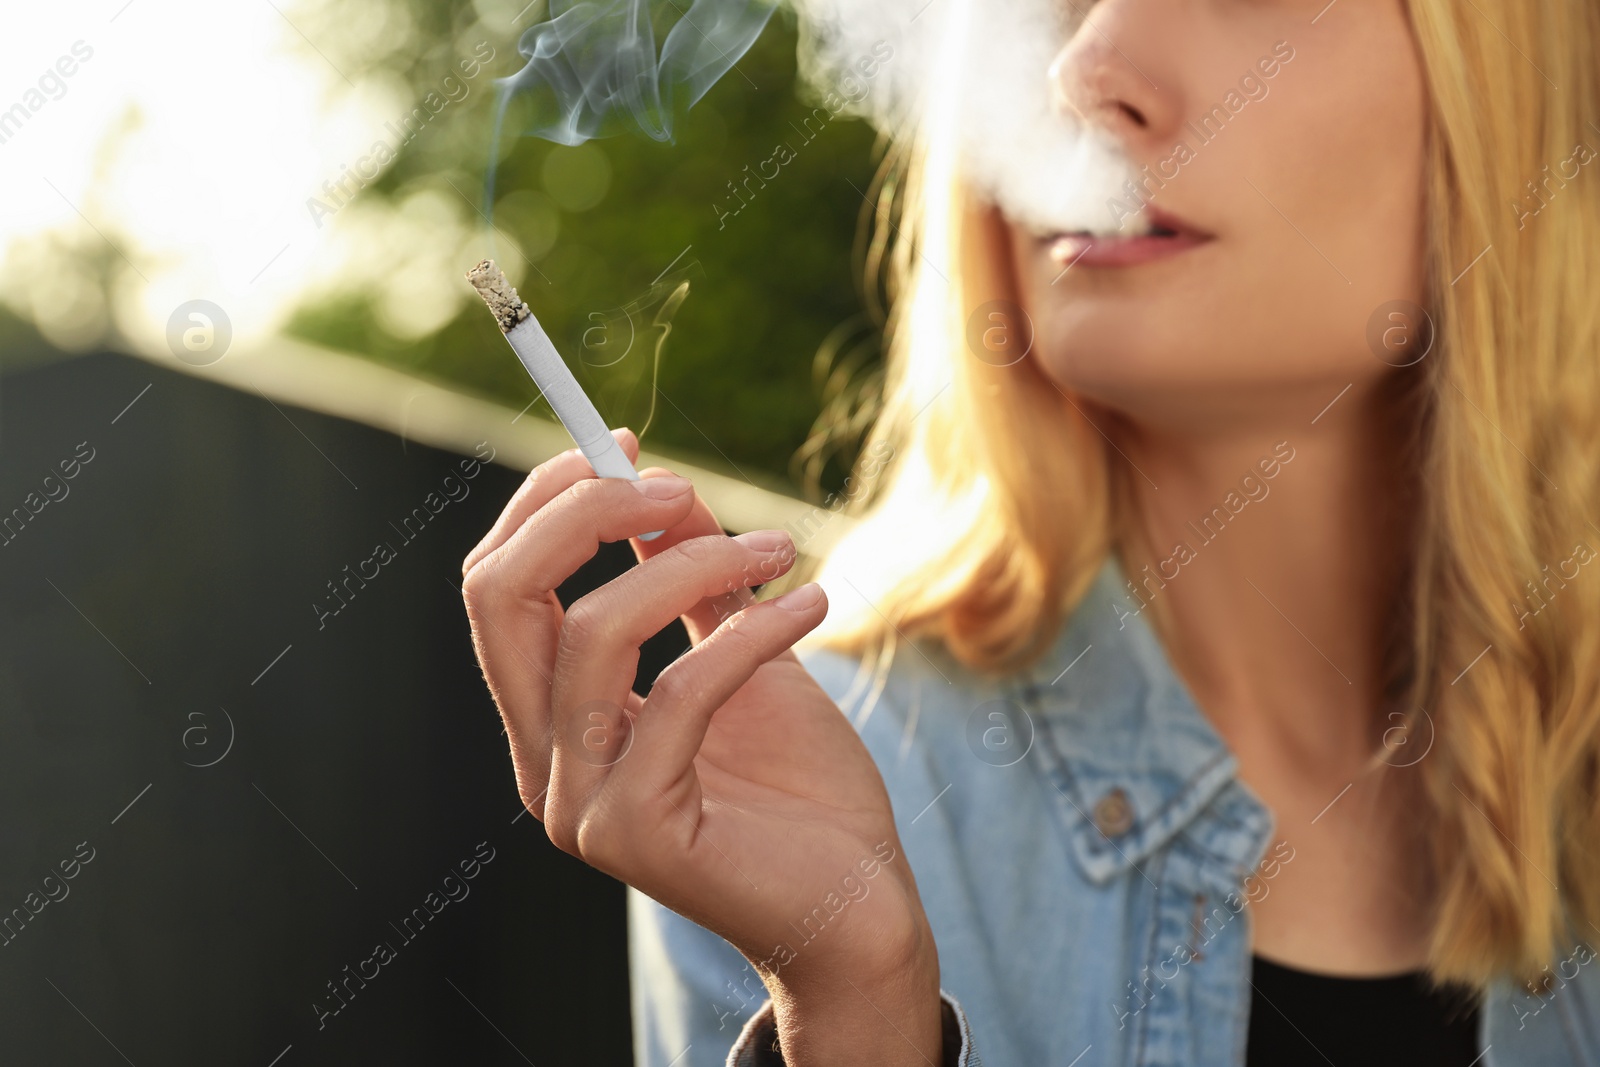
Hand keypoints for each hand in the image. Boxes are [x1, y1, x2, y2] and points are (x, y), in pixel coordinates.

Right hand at [461, 428, 941, 1064]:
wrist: (856, 902)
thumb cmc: (797, 784)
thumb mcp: (740, 653)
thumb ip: (690, 579)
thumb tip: (658, 486)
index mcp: (551, 717)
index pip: (498, 589)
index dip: (550, 503)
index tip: (625, 446)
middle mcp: (542, 760)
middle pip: (499, 597)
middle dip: (582, 512)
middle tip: (674, 484)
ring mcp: (576, 802)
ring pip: (592, 632)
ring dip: (691, 563)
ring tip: (779, 551)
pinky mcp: (633, 830)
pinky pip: (678, 693)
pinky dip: (750, 632)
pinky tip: (813, 607)